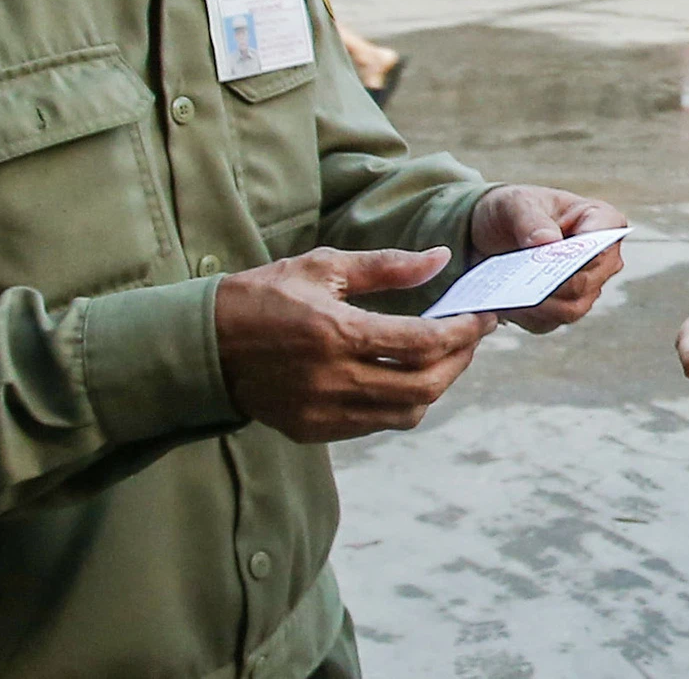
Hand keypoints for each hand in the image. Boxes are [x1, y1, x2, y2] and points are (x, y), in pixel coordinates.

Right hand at [214, 246, 495, 442]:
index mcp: (337, 333)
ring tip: (444, 356)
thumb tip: (438, 259)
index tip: (483, 318)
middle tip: (472, 337)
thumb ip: (386, 266)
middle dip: (459, 361)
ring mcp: (323, 411)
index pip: (422, 342)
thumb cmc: (265, 295)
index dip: (462, 332)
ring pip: (406, 412)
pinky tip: (406, 375)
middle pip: (424, 385)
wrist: (204, 345)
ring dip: (435, 386)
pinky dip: (402, 402)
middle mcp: (333, 380)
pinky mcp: (314, 429)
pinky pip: (376, 424)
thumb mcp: (323, 267)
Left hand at [469, 184, 625, 332]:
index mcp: (601, 220)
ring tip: (511, 292)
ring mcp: (585, 287)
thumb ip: (531, 219)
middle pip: (586, 282)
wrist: (494, 232)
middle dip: (554, 283)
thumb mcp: (516, 203)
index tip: (553, 254)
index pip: (602, 244)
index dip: (582, 255)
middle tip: (523, 278)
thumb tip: (548, 243)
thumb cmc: (514, 209)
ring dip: (539, 303)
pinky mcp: (562, 309)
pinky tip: (507, 301)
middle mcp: (601, 259)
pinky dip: (526, 313)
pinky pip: (549, 321)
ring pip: (571, 308)